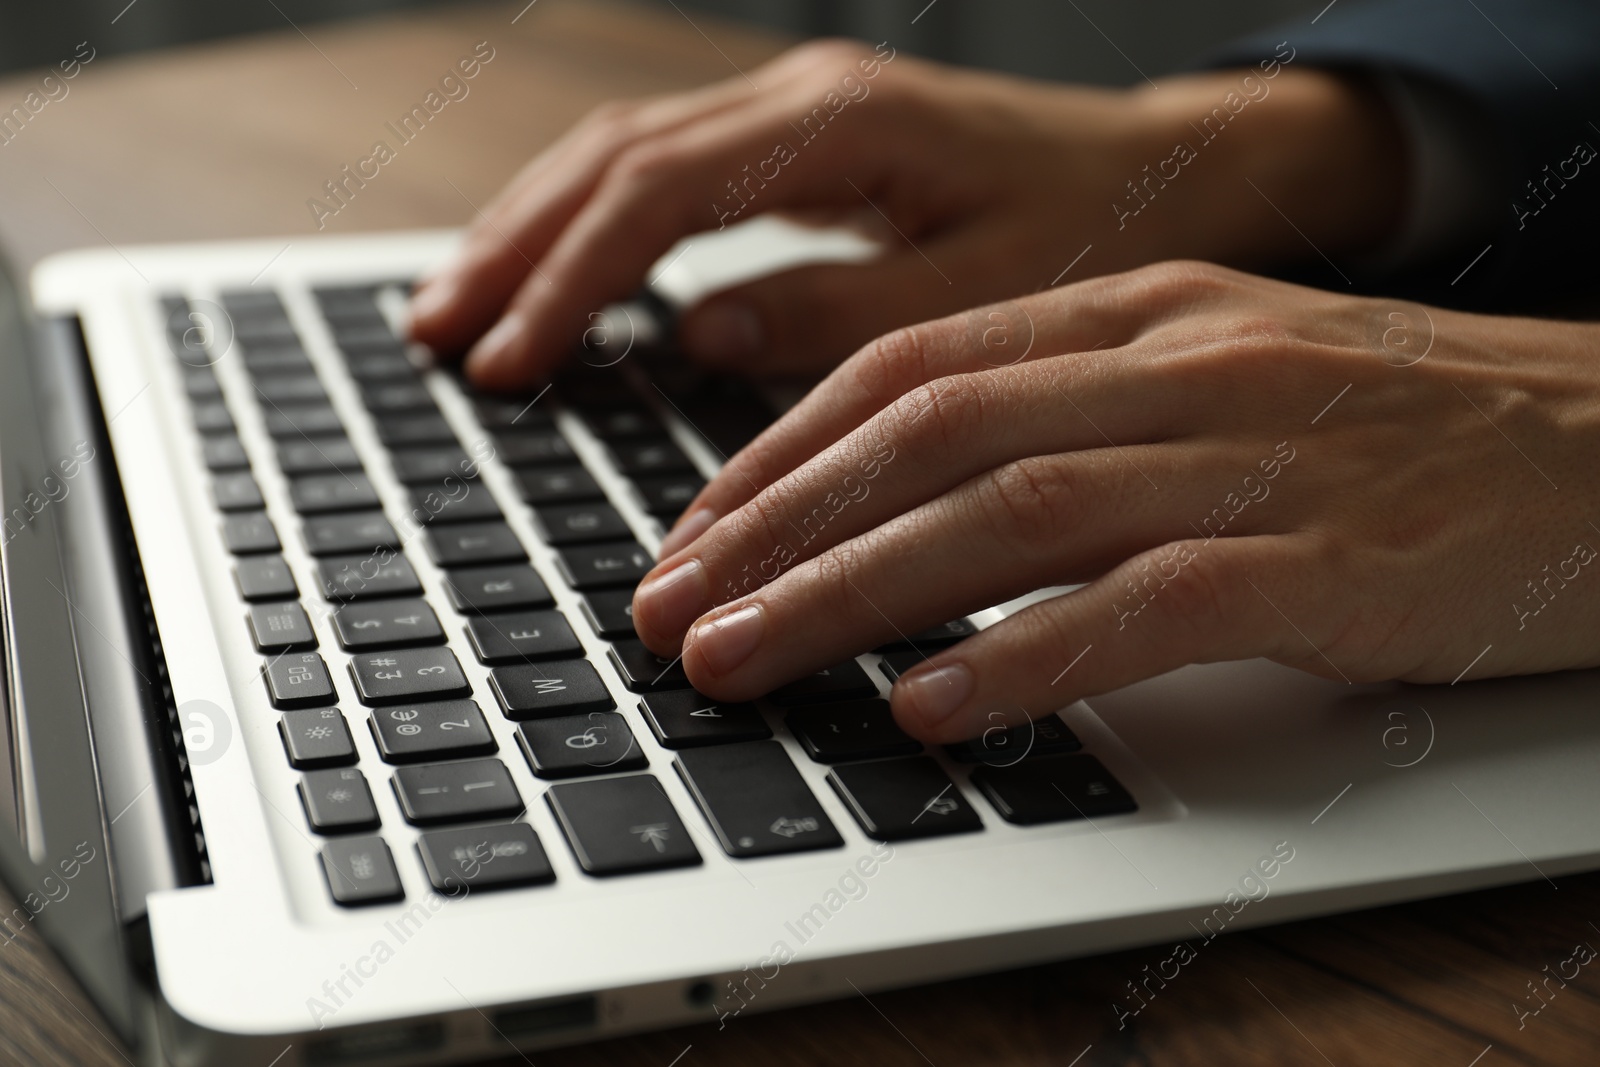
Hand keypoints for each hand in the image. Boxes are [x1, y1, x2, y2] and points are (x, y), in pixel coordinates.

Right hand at [408, 39, 1400, 388]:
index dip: (570, 277)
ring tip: (456, 308)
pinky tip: (554, 273)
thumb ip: (842, 312)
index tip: (509, 360)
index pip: (659, 191)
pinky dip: (592, 223)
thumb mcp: (987, 291)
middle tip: (436, 332)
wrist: (1159, 168)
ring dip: (532, 227)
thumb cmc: (1092, 230)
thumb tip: (697, 333)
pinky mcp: (797, 143)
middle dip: (515, 246)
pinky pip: (664, 169)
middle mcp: (801, 99)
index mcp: (843, 125)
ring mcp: (793, 112)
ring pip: (622, 152)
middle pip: (612, 156)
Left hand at [629, 262, 1599, 742]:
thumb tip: (907, 502)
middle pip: (925, 437)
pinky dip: (1027, 657)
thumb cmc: (1394, 429)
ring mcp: (1254, 456)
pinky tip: (933, 706)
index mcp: (1135, 312)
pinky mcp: (1329, 562)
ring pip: (1008, 511)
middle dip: (772, 529)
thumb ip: (1066, 416)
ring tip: (741, 657)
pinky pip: (1148, 604)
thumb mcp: (1213, 379)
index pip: (907, 368)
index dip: (777, 454)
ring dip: (852, 591)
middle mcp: (1175, 364)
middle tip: (666, 611)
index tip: (690, 535)